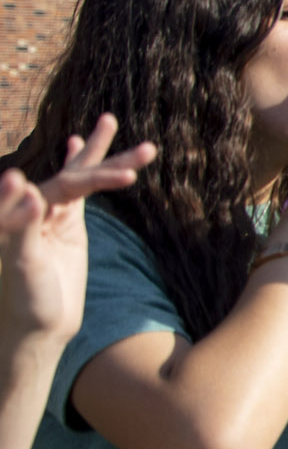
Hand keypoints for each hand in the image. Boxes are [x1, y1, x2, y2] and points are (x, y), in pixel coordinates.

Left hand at [0, 116, 152, 345]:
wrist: (38, 328)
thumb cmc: (24, 301)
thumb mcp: (22, 264)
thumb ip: (21, 225)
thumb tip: (27, 186)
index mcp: (16, 215)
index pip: (49, 188)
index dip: (72, 173)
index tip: (85, 150)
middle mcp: (29, 208)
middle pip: (66, 174)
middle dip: (94, 154)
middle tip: (111, 122)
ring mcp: (48, 215)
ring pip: (77, 178)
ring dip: (99, 155)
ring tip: (110, 120)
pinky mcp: (64, 224)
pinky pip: (76, 190)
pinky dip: (83, 169)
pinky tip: (79, 144)